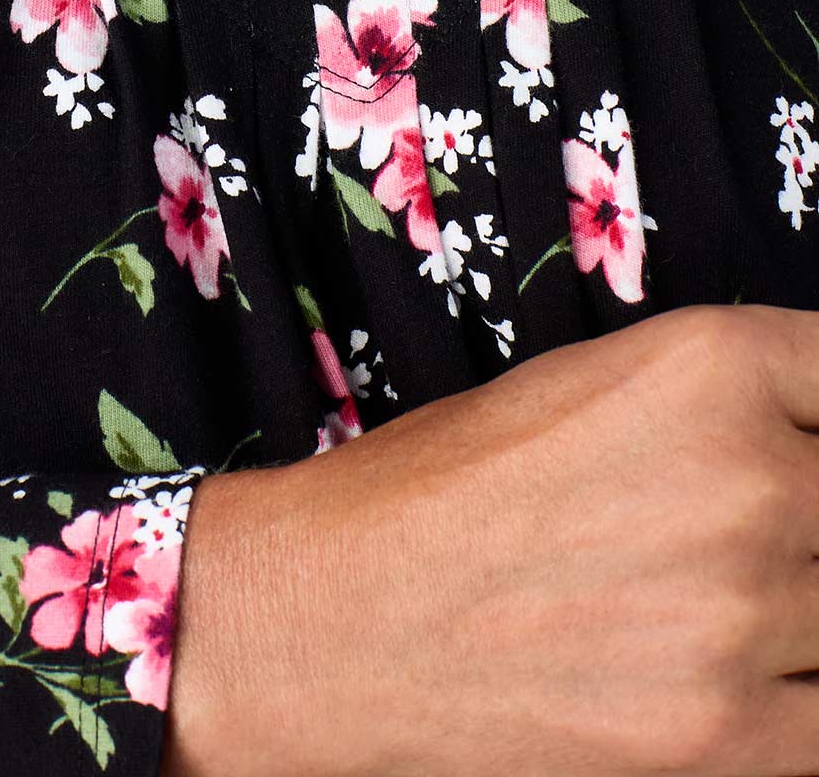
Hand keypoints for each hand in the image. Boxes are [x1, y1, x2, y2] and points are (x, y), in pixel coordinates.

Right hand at [163, 304, 818, 776]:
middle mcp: (747, 476)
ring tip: (699, 605)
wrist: (331, 619)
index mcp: (708, 364)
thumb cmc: (439, 491)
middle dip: (804, 520)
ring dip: (800, 616)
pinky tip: (734, 684)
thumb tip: (802, 444)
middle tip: (728, 538)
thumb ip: (722, 405)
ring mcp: (744, 612)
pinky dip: (793, 703)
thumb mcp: (585, 388)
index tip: (798, 448)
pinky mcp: (724, 737)